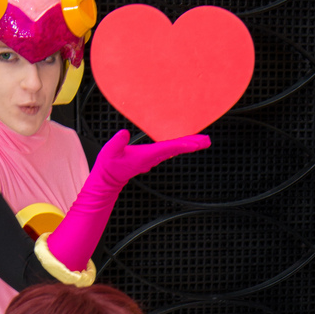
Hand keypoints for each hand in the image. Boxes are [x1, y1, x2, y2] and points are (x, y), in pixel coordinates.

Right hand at [94, 128, 210, 188]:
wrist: (107, 180)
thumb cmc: (108, 166)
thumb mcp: (109, 152)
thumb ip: (117, 143)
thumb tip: (123, 133)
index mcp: (146, 156)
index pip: (167, 148)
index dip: (181, 145)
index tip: (195, 143)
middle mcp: (152, 158)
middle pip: (176, 149)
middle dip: (192, 145)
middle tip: (206, 141)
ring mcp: (152, 159)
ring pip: (174, 150)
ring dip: (188, 145)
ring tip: (201, 141)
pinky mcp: (150, 158)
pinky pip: (168, 151)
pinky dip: (179, 147)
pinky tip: (185, 144)